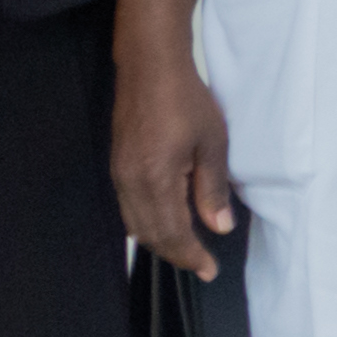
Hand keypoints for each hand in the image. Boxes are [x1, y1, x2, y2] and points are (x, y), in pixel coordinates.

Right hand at [110, 32, 237, 276]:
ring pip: (136, 223)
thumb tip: (219, 227)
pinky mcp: (117, 164)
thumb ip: (212, 189)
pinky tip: (165, 223)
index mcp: (155, 179)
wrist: (150, 66)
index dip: (191, 255)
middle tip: (200, 266)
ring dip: (160, 241)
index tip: (209, 270)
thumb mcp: (212, 144)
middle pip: (150, 234)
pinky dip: (147, 223)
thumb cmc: (186, 100)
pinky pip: (128, 207)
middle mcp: (130, 182)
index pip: (172, 232)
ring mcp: (120, 173)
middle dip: (176, 254)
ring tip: (186, 250)